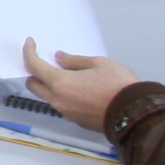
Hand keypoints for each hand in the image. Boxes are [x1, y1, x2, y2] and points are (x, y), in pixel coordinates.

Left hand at [24, 38, 140, 133]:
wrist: (135, 114)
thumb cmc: (118, 84)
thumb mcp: (98, 63)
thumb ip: (74, 60)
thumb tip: (59, 58)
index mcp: (60, 83)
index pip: (34, 66)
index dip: (29, 52)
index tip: (30, 43)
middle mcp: (58, 100)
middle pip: (34, 85)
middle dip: (34, 72)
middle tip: (44, 61)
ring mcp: (67, 113)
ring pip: (48, 97)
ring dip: (49, 85)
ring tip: (64, 74)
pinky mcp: (77, 121)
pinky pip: (63, 106)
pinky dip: (63, 96)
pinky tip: (77, 89)